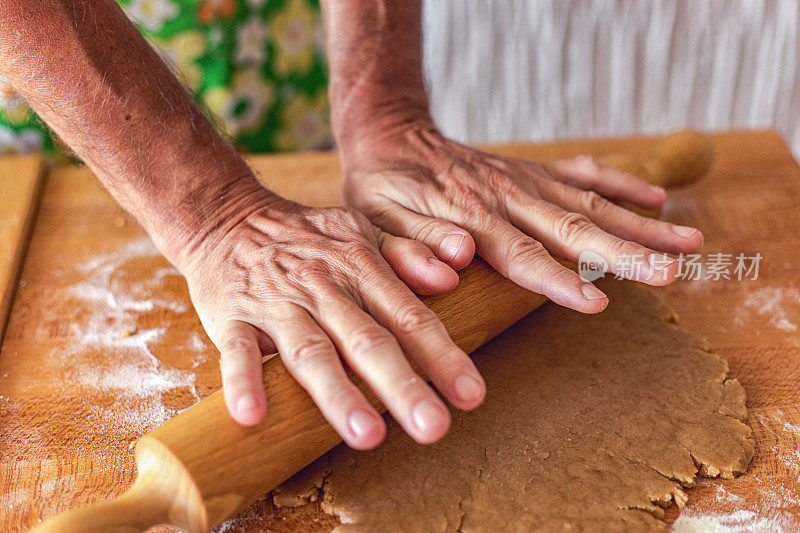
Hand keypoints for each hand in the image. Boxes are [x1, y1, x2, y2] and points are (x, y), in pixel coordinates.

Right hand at [178, 186, 485, 448]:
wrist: (228, 218)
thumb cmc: (307, 237)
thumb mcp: (361, 231)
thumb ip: (407, 254)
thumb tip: (451, 278)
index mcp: (360, 268)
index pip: (409, 316)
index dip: (442, 355)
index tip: (472, 395)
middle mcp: (323, 288)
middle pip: (367, 340)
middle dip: (402, 385)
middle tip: (433, 428)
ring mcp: (276, 304)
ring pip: (310, 350)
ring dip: (338, 393)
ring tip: (367, 435)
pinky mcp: (231, 317)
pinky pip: (236, 351)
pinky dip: (244, 381)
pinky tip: (252, 416)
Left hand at [340, 122, 703, 311]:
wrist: (390, 137)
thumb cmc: (381, 190)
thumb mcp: (379, 222)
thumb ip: (416, 244)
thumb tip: (458, 263)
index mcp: (471, 217)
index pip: (521, 255)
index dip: (558, 279)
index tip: (597, 300)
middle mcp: (507, 197)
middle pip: (573, 229)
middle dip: (624, 254)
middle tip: (672, 274)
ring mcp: (525, 181)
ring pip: (591, 203)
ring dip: (640, 225)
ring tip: (690, 244)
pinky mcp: (532, 170)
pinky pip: (582, 173)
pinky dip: (621, 183)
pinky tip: (656, 199)